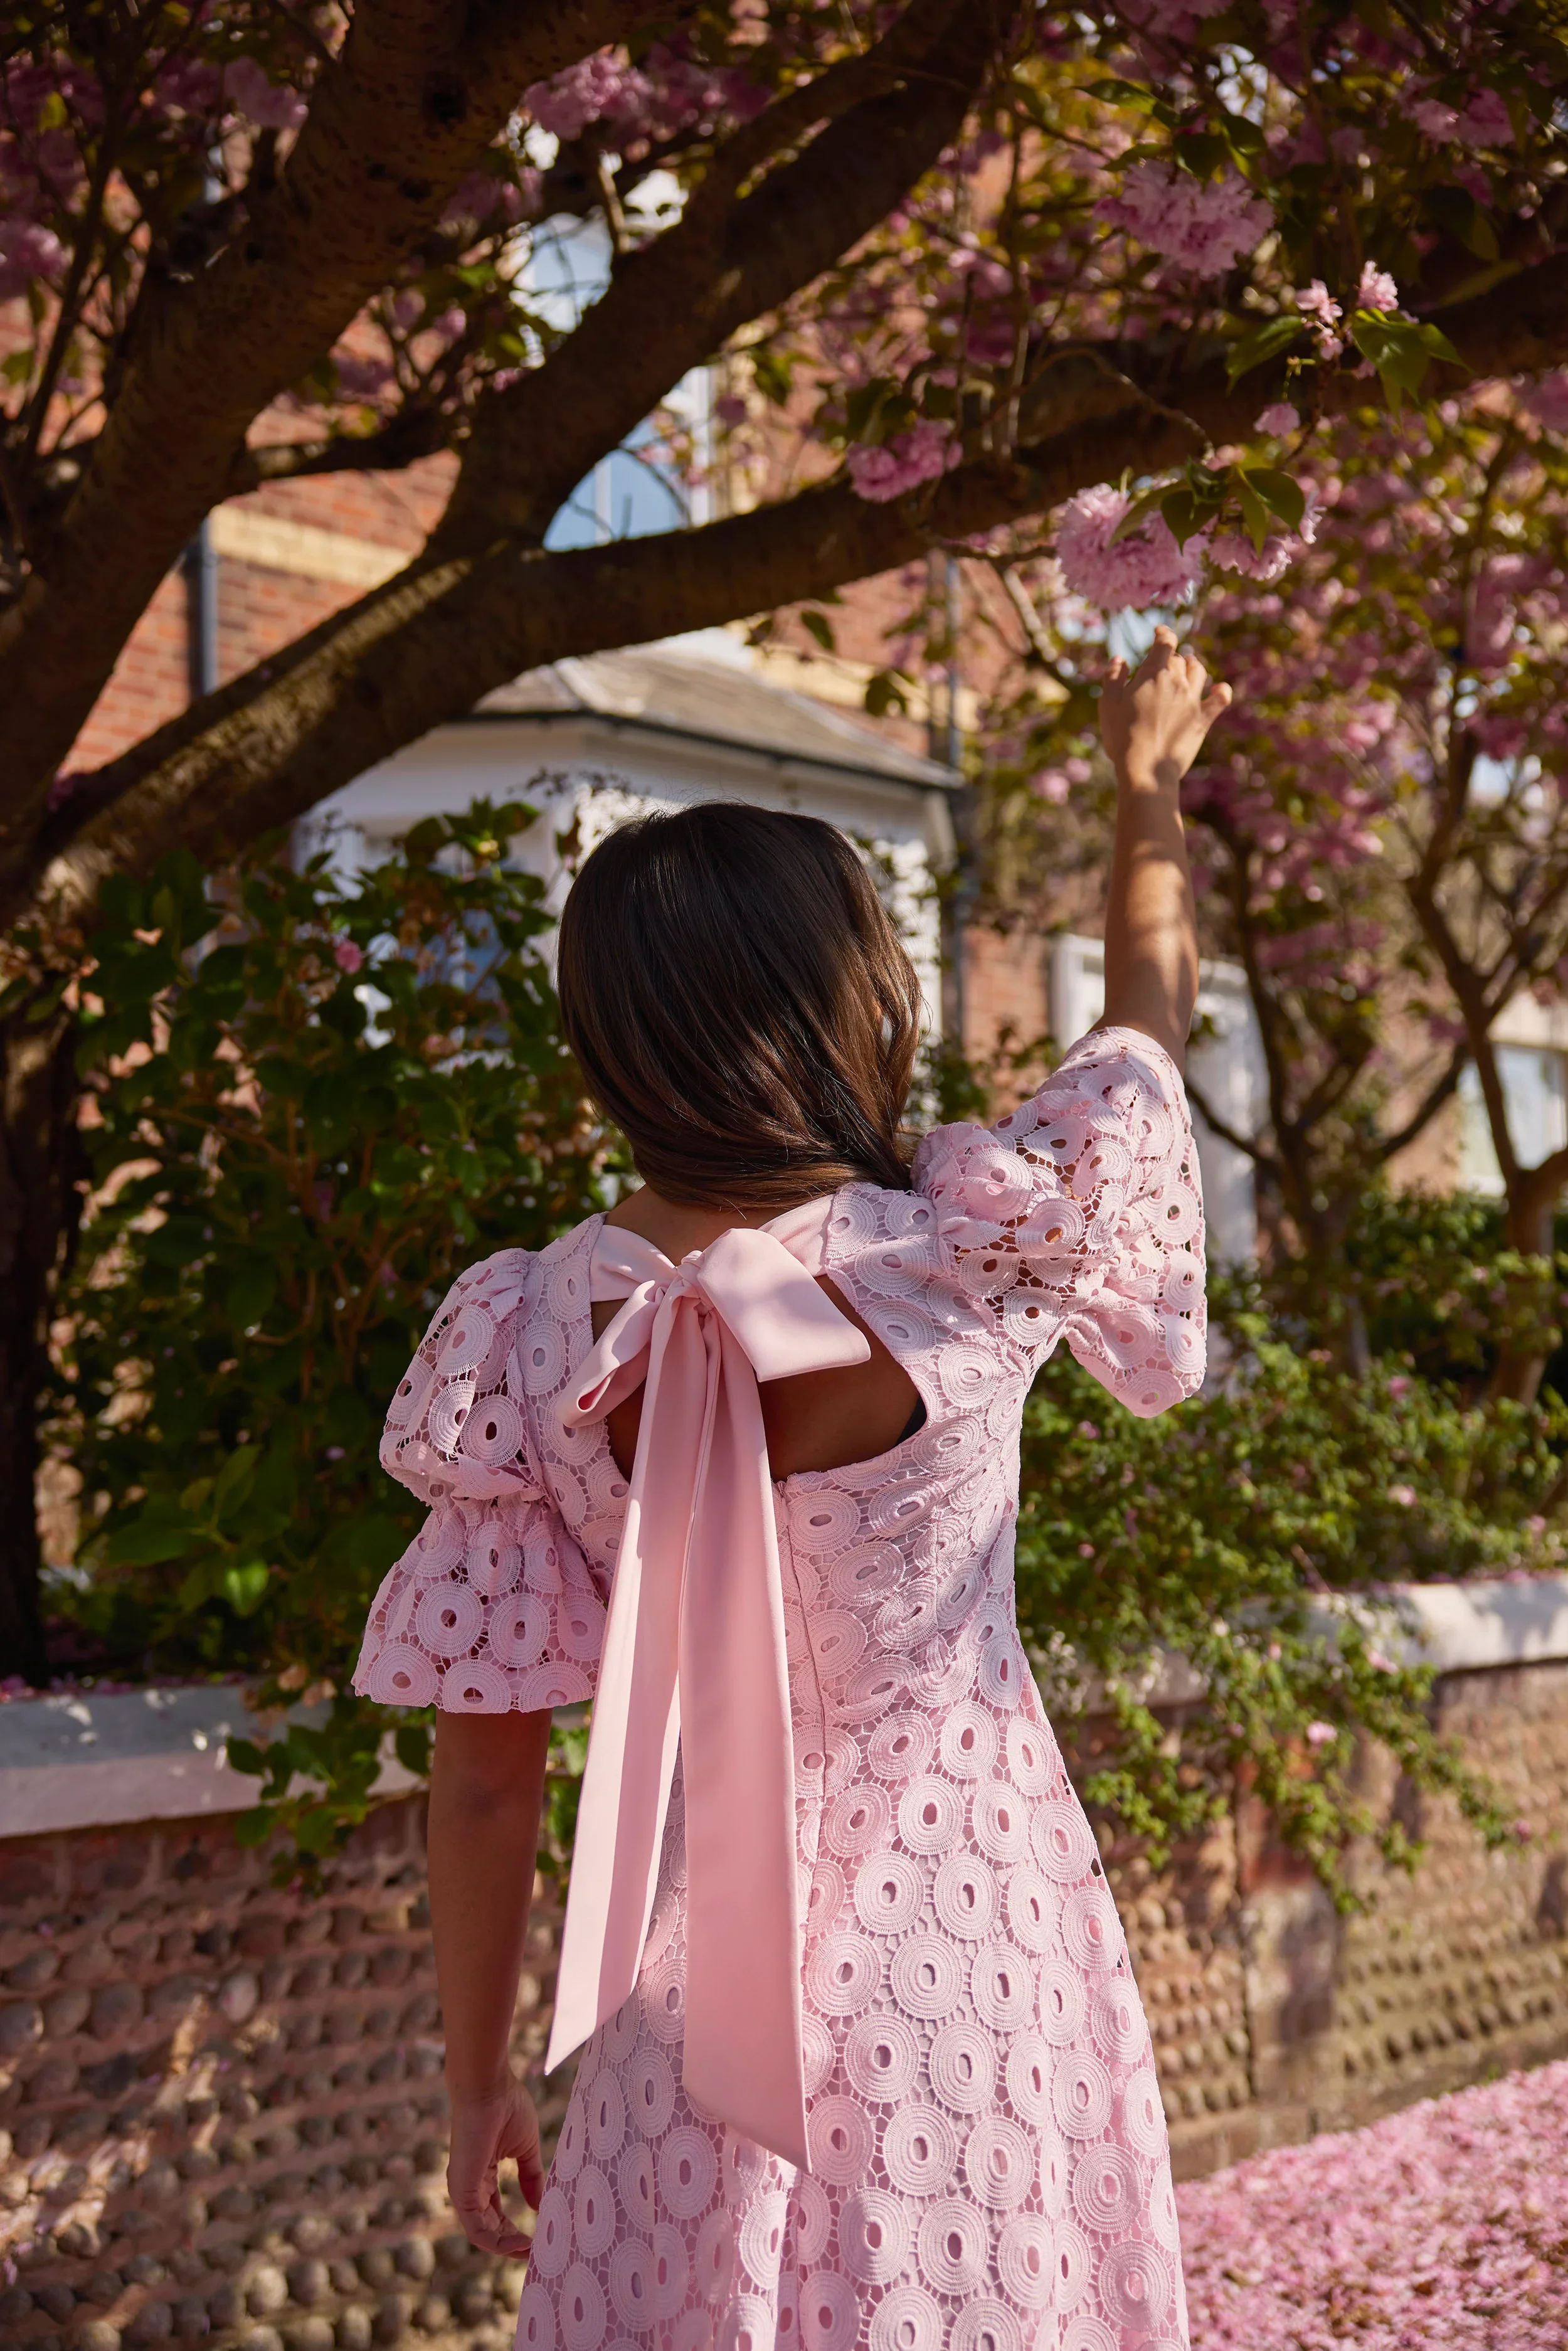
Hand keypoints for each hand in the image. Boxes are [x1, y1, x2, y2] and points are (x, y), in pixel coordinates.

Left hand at [447, 2076, 544, 2256]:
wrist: (488, 2087)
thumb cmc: (506, 2107)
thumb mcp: (525, 2148)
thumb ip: (531, 2177)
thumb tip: (539, 2205)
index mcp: (481, 2175)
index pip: (494, 2215)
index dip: (514, 2231)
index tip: (537, 2239)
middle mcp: (469, 2187)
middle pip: (489, 2229)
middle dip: (511, 2244)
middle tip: (536, 2252)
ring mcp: (463, 2190)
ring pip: (482, 2235)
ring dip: (507, 2247)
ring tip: (531, 2251)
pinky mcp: (461, 2191)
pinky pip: (477, 2230)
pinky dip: (498, 2242)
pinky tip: (521, 2241)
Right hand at [1099, 624, 1231, 790]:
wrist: (1146, 770)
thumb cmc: (1122, 737)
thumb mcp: (1107, 703)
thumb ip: (1113, 676)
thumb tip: (1120, 659)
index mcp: (1153, 673)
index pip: (1165, 642)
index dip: (1163, 633)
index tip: (1159, 632)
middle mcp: (1177, 681)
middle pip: (1179, 658)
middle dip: (1170, 657)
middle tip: (1161, 663)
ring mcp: (1193, 700)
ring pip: (1199, 671)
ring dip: (1193, 666)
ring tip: (1188, 667)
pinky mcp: (1203, 719)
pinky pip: (1221, 698)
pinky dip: (1222, 691)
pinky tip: (1219, 690)